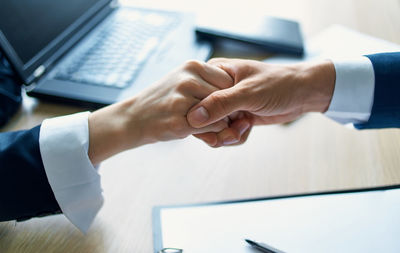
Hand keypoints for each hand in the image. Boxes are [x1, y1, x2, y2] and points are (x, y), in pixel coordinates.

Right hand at [88, 60, 232, 163]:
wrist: (133, 119)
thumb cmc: (164, 101)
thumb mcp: (183, 81)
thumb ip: (208, 83)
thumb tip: (236, 95)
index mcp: (192, 66)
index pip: (230, 81)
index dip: (229, 96)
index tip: (222, 106)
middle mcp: (188, 79)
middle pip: (228, 98)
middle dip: (226, 111)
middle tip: (214, 119)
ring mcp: (182, 100)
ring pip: (223, 114)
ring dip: (220, 124)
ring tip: (204, 125)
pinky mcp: (180, 122)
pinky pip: (213, 128)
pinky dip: (212, 133)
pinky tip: (197, 132)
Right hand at [187, 58, 335, 146]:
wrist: (303, 93)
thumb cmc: (279, 84)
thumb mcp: (248, 93)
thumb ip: (220, 104)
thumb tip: (192, 118)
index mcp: (213, 72)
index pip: (191, 98)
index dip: (199, 117)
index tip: (215, 126)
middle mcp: (215, 88)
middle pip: (199, 118)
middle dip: (216, 131)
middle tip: (232, 132)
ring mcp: (225, 104)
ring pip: (212, 129)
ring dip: (227, 135)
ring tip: (243, 128)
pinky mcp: (234, 116)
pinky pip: (224, 134)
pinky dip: (235, 136)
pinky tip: (247, 127)